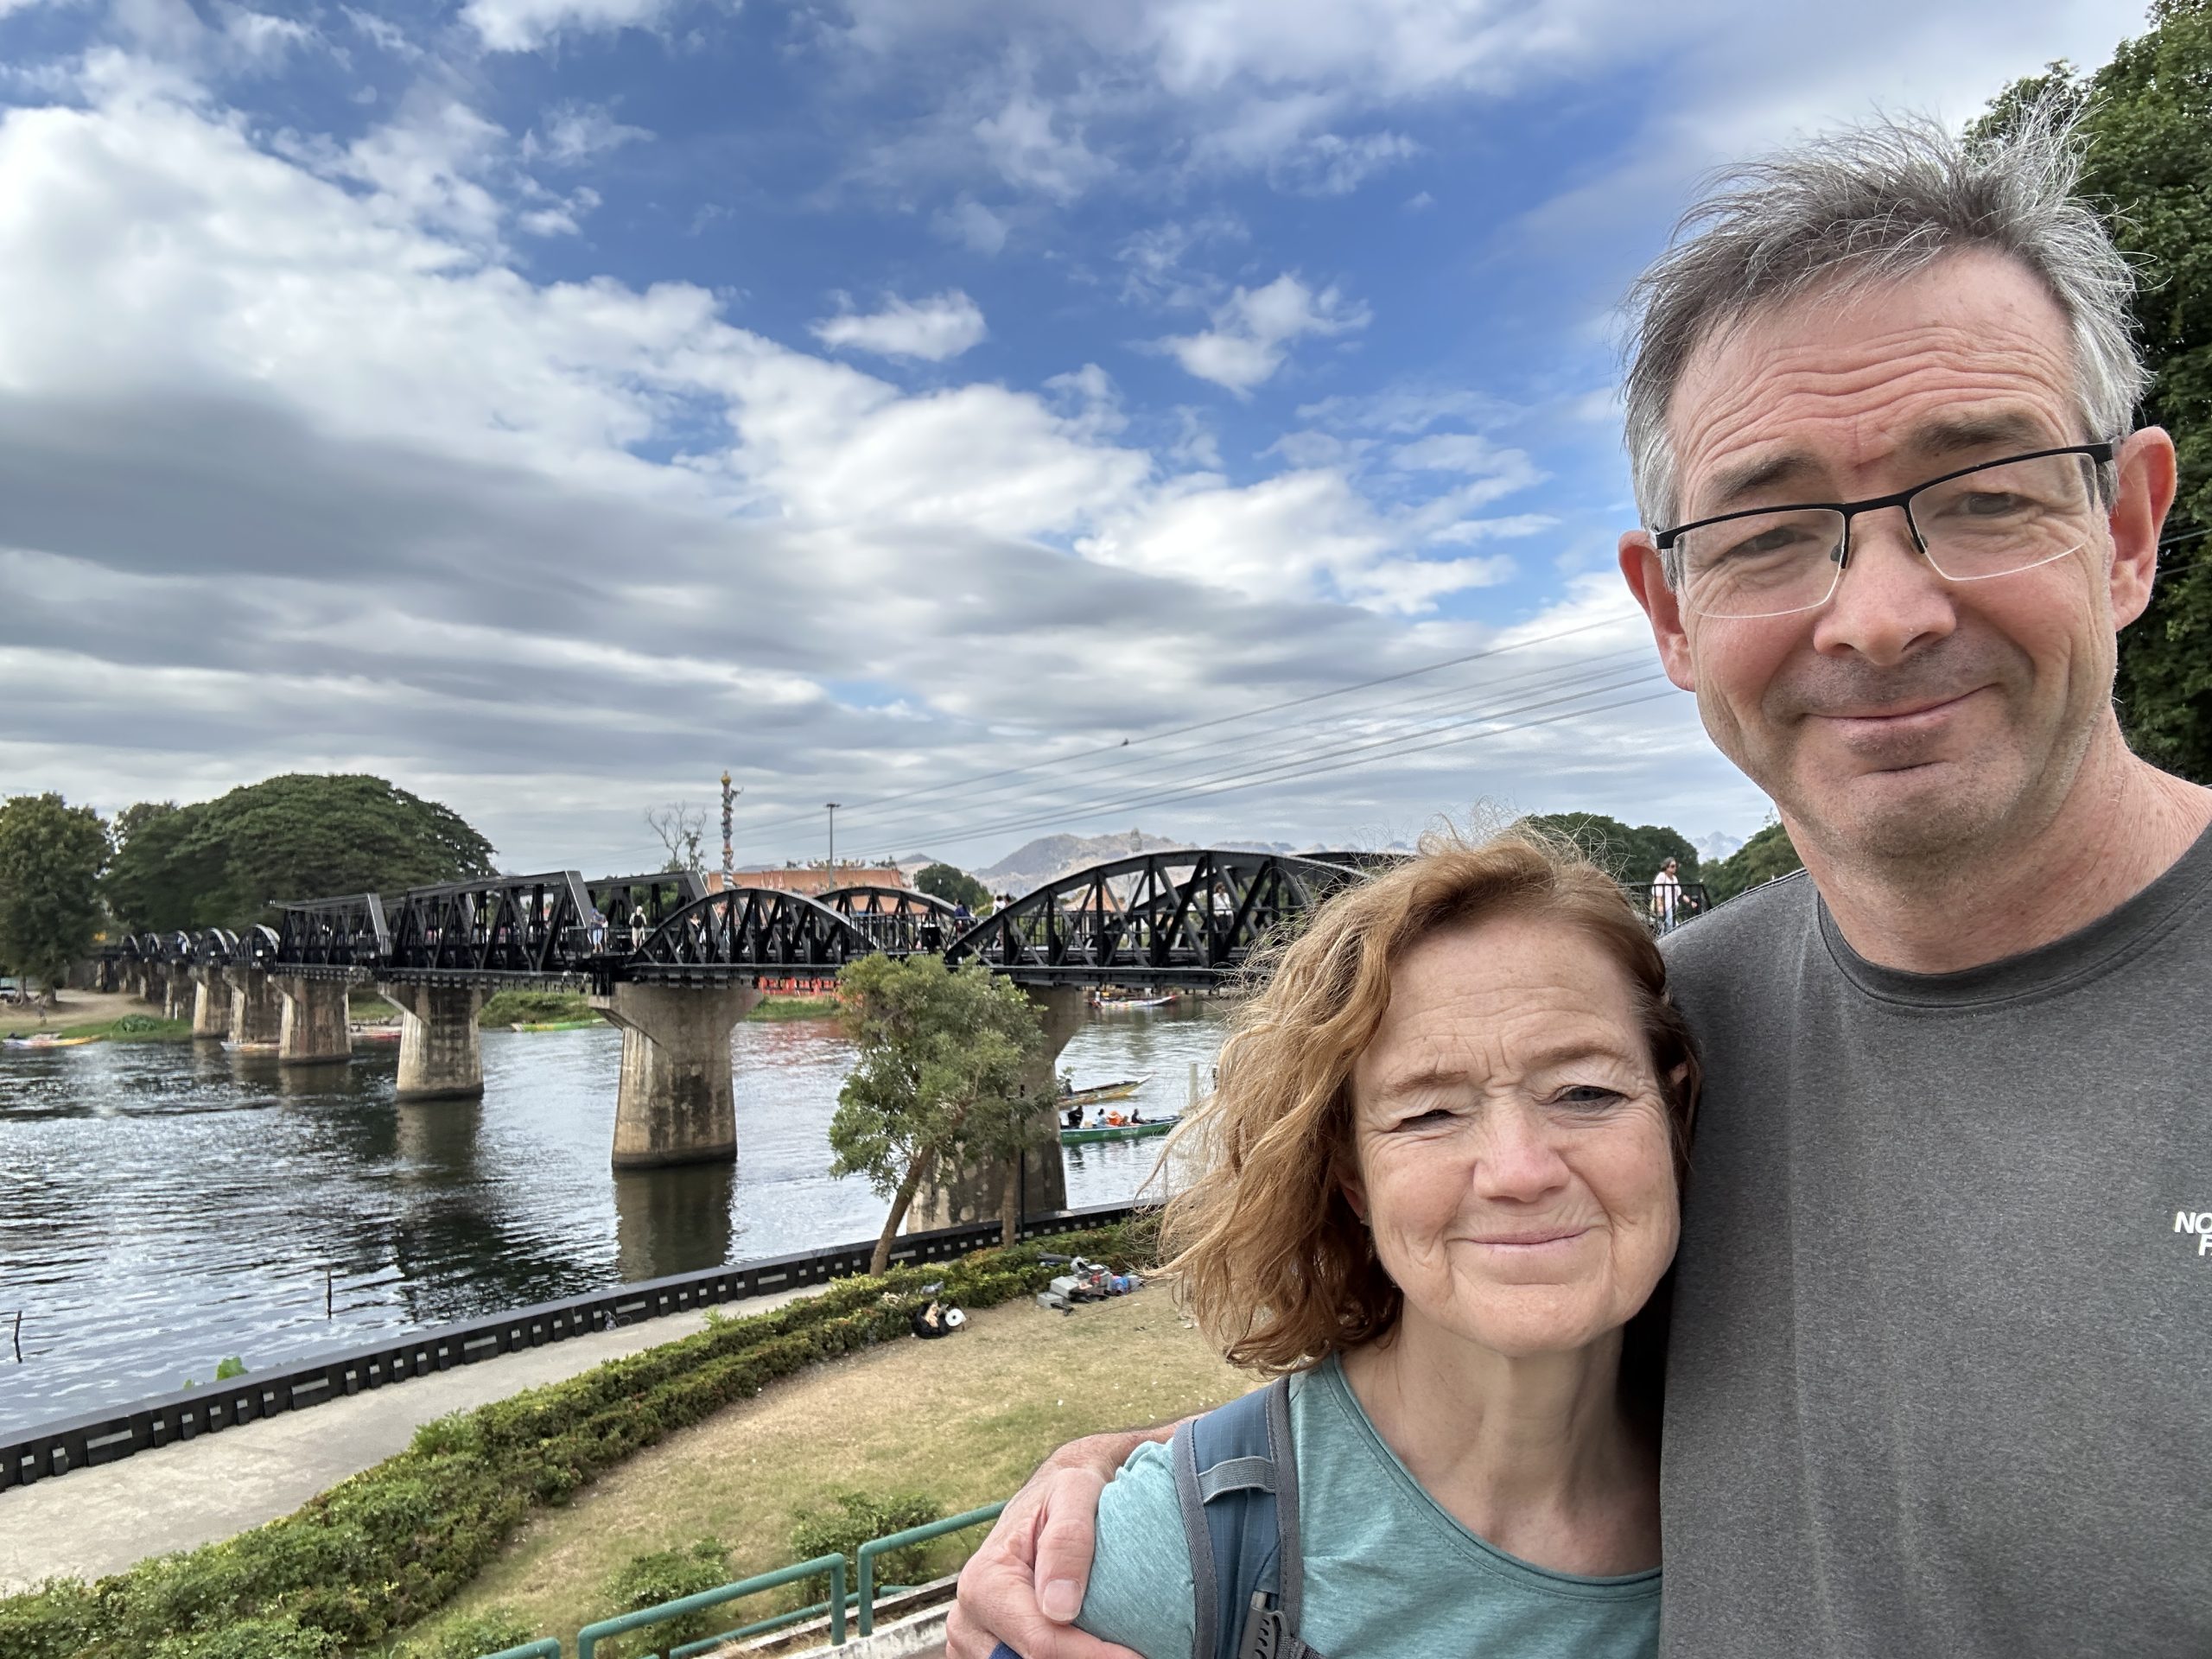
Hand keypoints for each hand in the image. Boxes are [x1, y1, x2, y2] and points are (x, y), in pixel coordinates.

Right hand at [946, 1432, 1153, 1658]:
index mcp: (984, 1583)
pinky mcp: (986, 1655)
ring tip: (1114, 1646)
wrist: (1052, 1498)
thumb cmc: (1067, 1490)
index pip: (1041, 1643)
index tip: (1137, 1657)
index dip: (1093, 1658)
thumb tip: (1059, 1610)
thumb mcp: (1074, 1492)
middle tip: (1134, 1652)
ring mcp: (973, 1644)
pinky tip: (1088, 1647)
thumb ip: (1067, 1542)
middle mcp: (967, 1620)